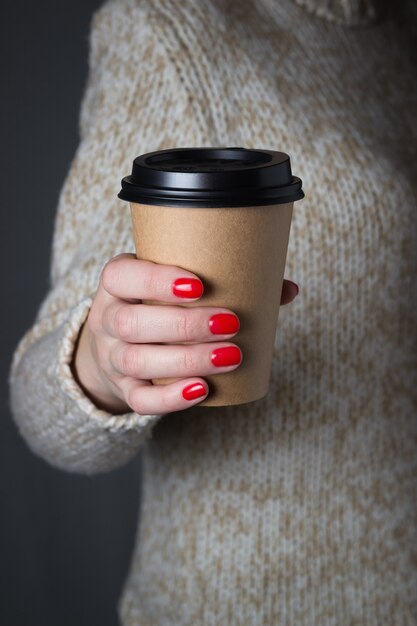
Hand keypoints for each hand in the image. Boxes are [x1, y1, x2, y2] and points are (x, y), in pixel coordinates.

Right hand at [71, 253, 298, 414]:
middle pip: (132, 324)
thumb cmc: (159, 305)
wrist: (119, 344)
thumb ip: (226, 280)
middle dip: (184, 325)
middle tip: (231, 324)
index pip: (121, 276)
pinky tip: (203, 390)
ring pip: (137, 362)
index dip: (155, 281)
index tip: (199, 285)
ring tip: (231, 357)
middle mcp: (107, 320)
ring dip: (186, 361)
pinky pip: (140, 400)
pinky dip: (171, 398)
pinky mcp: (124, 390)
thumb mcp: (174, 285)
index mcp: (117, 284)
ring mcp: (112, 358)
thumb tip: (287, 289)